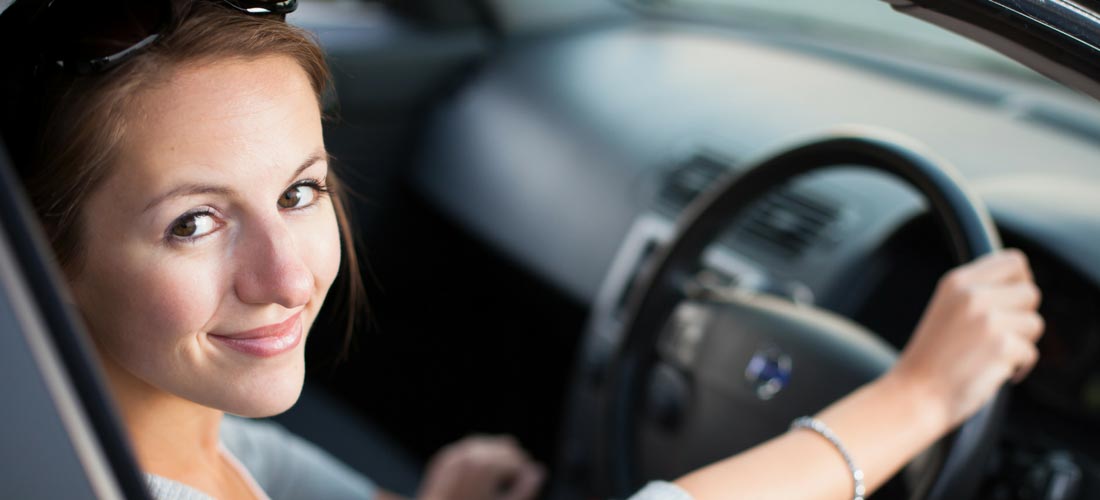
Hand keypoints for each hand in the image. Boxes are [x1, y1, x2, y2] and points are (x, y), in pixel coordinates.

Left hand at [417, 435, 544, 499]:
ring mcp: (457, 453)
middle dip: (514, 462)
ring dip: (498, 458)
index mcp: (488, 465)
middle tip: (516, 481)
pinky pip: (470, 449)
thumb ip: (525, 490)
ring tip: (498, 480)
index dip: (525, 476)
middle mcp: (472, 453)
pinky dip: (479, 458)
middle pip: (507, 446)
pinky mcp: (446, 456)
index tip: (526, 487)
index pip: (519, 461)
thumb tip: (539, 470)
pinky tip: (481, 477)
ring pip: (489, 444)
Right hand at [889, 249, 1043, 429]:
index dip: (1021, 281)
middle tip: (999, 335)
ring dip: (1021, 343)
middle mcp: (972, 295)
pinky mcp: (1001, 346)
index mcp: (957, 281)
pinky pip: (1031, 353)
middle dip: (1022, 316)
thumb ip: (979, 293)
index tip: (1012, 303)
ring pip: (1035, 323)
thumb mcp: (947, 310)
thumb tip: (1023, 287)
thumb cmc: (931, 359)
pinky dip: (1019, 368)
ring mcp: (987, 319)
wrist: (914, 394)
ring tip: (991, 354)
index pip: (1014, 261)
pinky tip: (993, 373)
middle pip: (1030, 292)